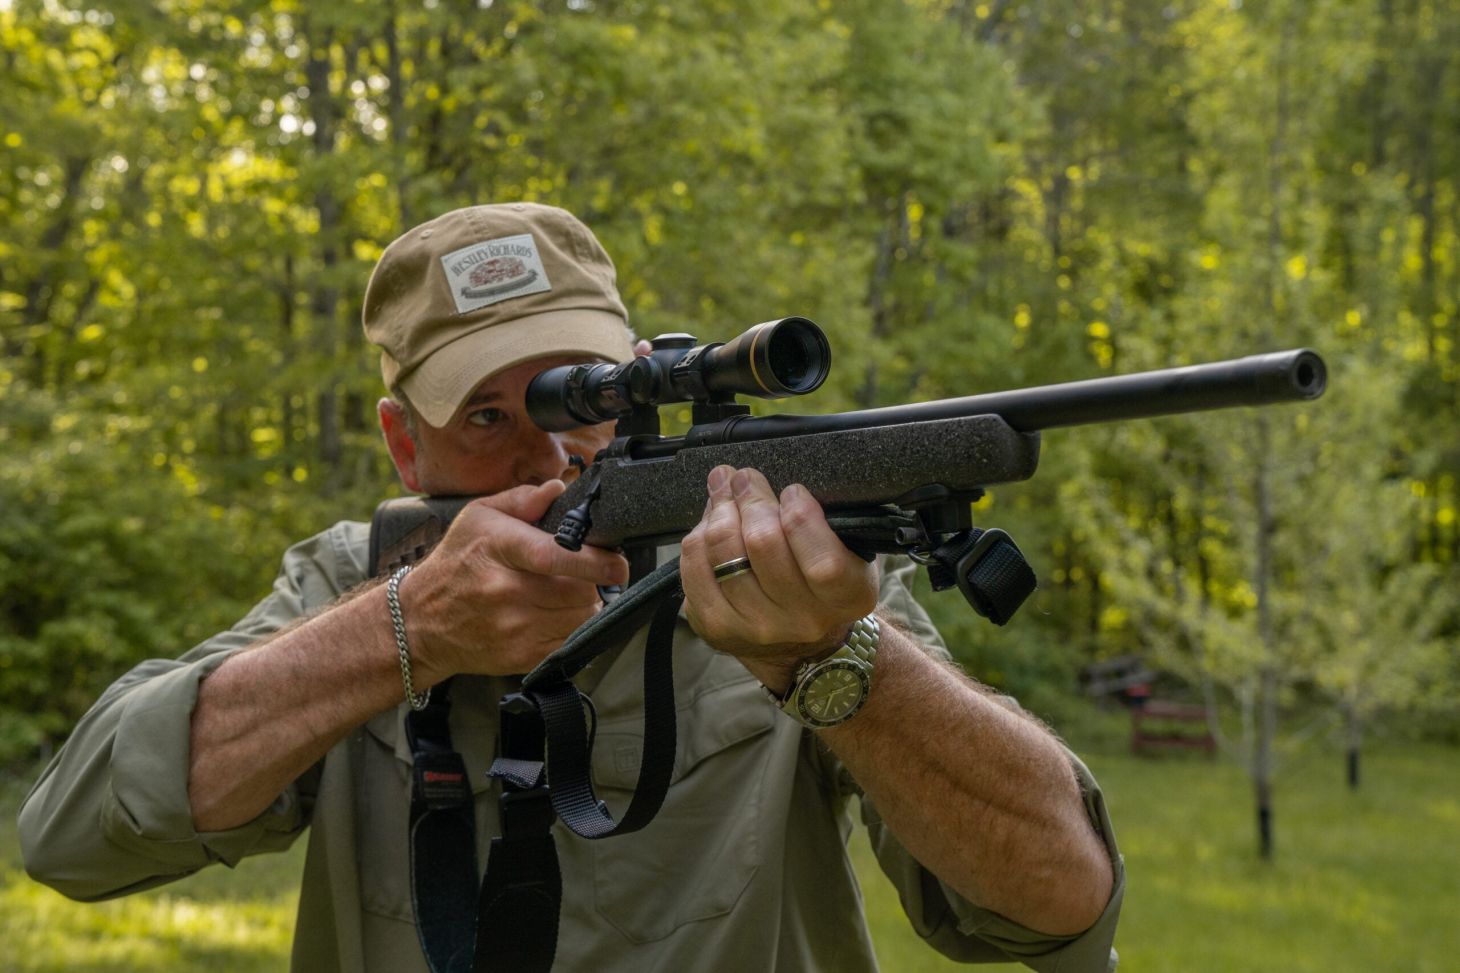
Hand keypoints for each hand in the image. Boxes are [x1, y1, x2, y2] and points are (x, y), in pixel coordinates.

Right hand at [397, 480, 628, 678]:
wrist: (420, 622)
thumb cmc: (454, 564)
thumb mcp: (477, 518)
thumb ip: (521, 500)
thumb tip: (558, 489)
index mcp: (498, 549)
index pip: (554, 556)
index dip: (595, 561)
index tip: (617, 563)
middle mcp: (505, 591)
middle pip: (578, 590)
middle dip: (594, 582)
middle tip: (590, 574)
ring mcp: (513, 629)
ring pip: (580, 619)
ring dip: (587, 606)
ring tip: (573, 593)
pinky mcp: (520, 657)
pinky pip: (569, 643)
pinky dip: (575, 629)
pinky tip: (560, 615)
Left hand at [680, 466, 876, 693]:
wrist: (801, 646)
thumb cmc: (824, 583)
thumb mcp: (847, 551)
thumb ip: (820, 519)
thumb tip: (757, 481)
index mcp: (846, 597)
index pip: (822, 561)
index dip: (800, 515)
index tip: (792, 491)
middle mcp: (803, 620)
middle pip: (762, 544)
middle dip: (750, 497)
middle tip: (745, 478)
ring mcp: (756, 627)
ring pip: (722, 552)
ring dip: (719, 509)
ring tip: (724, 490)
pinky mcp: (717, 627)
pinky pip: (695, 568)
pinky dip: (698, 537)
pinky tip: (709, 524)